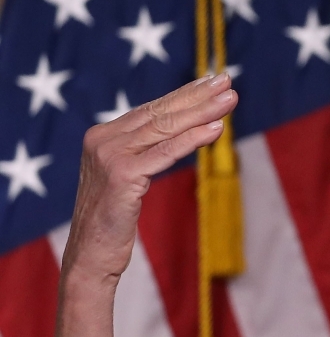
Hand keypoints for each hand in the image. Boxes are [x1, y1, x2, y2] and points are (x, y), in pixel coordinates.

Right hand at [61, 73, 238, 287]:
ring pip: (166, 128)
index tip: (212, 82)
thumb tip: (172, 136)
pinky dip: (193, 139)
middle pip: (161, 113)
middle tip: (227, 80)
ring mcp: (110, 155)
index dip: (184, 95)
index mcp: (103, 137)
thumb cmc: (113, 223)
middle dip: (197, 95)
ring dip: (203, 111)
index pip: (152, 110)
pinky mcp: (122, 175)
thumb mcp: (126, 181)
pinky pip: (166, 153)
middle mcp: (103, 139)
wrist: (91, 257)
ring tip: (230, 98)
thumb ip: (142, 155)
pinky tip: (216, 129)